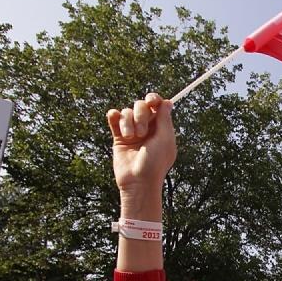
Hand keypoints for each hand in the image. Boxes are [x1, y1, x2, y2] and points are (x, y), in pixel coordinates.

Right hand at [107, 93, 176, 212]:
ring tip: (131, 137)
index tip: (152, 102)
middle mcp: (147, 127)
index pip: (157, 105)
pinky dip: (114, 116)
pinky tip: (114, 117)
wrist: (138, 181)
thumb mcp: (164, 139)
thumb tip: (167, 102)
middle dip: (141, 114)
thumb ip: (164, 119)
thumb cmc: (155, 163)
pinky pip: (114, 118)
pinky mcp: (119, 137)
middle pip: (141, 106)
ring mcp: (132, 132)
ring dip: (128, 122)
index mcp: (161, 127)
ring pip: (127, 112)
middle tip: (143, 132)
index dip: (154, 99)